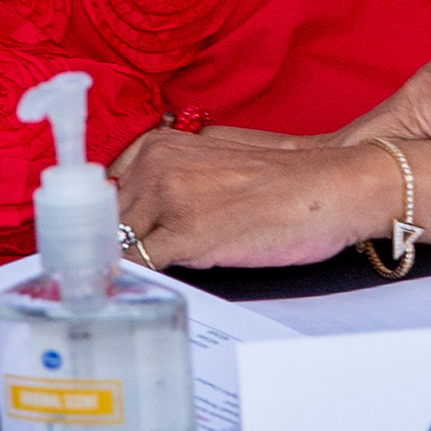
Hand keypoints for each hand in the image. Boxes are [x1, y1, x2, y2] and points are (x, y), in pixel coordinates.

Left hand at [116, 130, 428, 270]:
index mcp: (160, 145)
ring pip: (115, 243)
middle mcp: (158, 165)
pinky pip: (141, 265)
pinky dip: (138, 280)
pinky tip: (149, 285)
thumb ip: (170, 177)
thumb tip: (128, 212)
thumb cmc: (284, 182)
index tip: (97, 244)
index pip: (101, 192)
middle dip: (108, 247)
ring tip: (131, 281)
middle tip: (115, 270)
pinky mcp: (189, 235)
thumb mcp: (215, 161)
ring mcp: (171, 198)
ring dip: (121, 266)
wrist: (333, 187)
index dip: (100, 223)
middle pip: (103, 219)